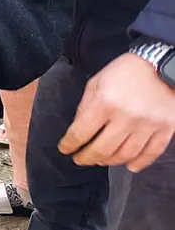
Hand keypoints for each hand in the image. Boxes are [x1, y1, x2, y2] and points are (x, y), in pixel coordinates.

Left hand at [59, 53, 174, 171]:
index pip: (81, 133)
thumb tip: (76, 132)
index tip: (65, 149)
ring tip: (100, 160)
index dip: (69, 145)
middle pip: (102, 149)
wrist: (161, 62)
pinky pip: (152, 152)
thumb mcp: (96, 83)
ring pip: (125, 155)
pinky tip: (129, 166)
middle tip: (80, 159)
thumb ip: (84, 107)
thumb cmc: (124, 72)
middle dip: (86, 158)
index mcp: (106, 103)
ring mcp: (149, 124)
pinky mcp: (167, 127)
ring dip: (109, 161)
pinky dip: (140, 163)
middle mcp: (127, 117)